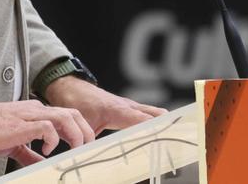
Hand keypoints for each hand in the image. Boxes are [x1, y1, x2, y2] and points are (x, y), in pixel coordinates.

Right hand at [0, 99, 94, 165]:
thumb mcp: (14, 144)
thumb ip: (29, 153)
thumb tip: (40, 163)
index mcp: (36, 112)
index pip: (67, 115)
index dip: (80, 129)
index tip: (84, 145)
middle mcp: (36, 110)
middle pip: (73, 113)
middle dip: (86, 131)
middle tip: (87, 148)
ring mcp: (30, 115)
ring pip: (65, 117)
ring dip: (75, 134)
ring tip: (75, 150)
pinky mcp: (22, 124)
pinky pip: (46, 127)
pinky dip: (53, 138)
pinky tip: (47, 149)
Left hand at [43, 76, 166, 133]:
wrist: (72, 88)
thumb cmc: (77, 103)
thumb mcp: (82, 125)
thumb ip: (89, 142)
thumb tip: (91, 158)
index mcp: (119, 110)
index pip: (144, 121)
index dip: (156, 130)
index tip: (167, 138)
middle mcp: (129, 107)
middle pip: (157, 114)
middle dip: (168, 126)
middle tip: (175, 141)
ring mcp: (131, 106)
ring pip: (155, 114)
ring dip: (163, 125)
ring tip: (170, 143)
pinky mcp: (129, 109)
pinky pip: (147, 116)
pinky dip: (154, 124)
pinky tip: (156, 137)